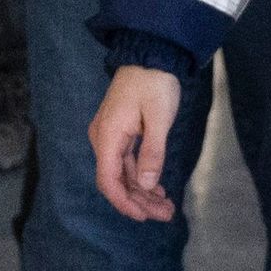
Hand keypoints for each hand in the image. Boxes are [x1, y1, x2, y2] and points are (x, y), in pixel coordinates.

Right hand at [92, 65, 183, 222]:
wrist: (151, 53)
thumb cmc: (155, 83)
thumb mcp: (158, 119)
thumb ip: (152, 153)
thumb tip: (146, 185)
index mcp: (107, 136)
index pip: (108, 181)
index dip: (124, 203)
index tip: (144, 217)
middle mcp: (104, 138)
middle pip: (116, 181)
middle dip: (139, 201)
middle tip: (166, 214)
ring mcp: (111, 135)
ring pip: (123, 173)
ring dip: (142, 192)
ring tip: (166, 206)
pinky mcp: (121, 132)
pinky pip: (127, 162)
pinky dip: (141, 176)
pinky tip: (157, 187)